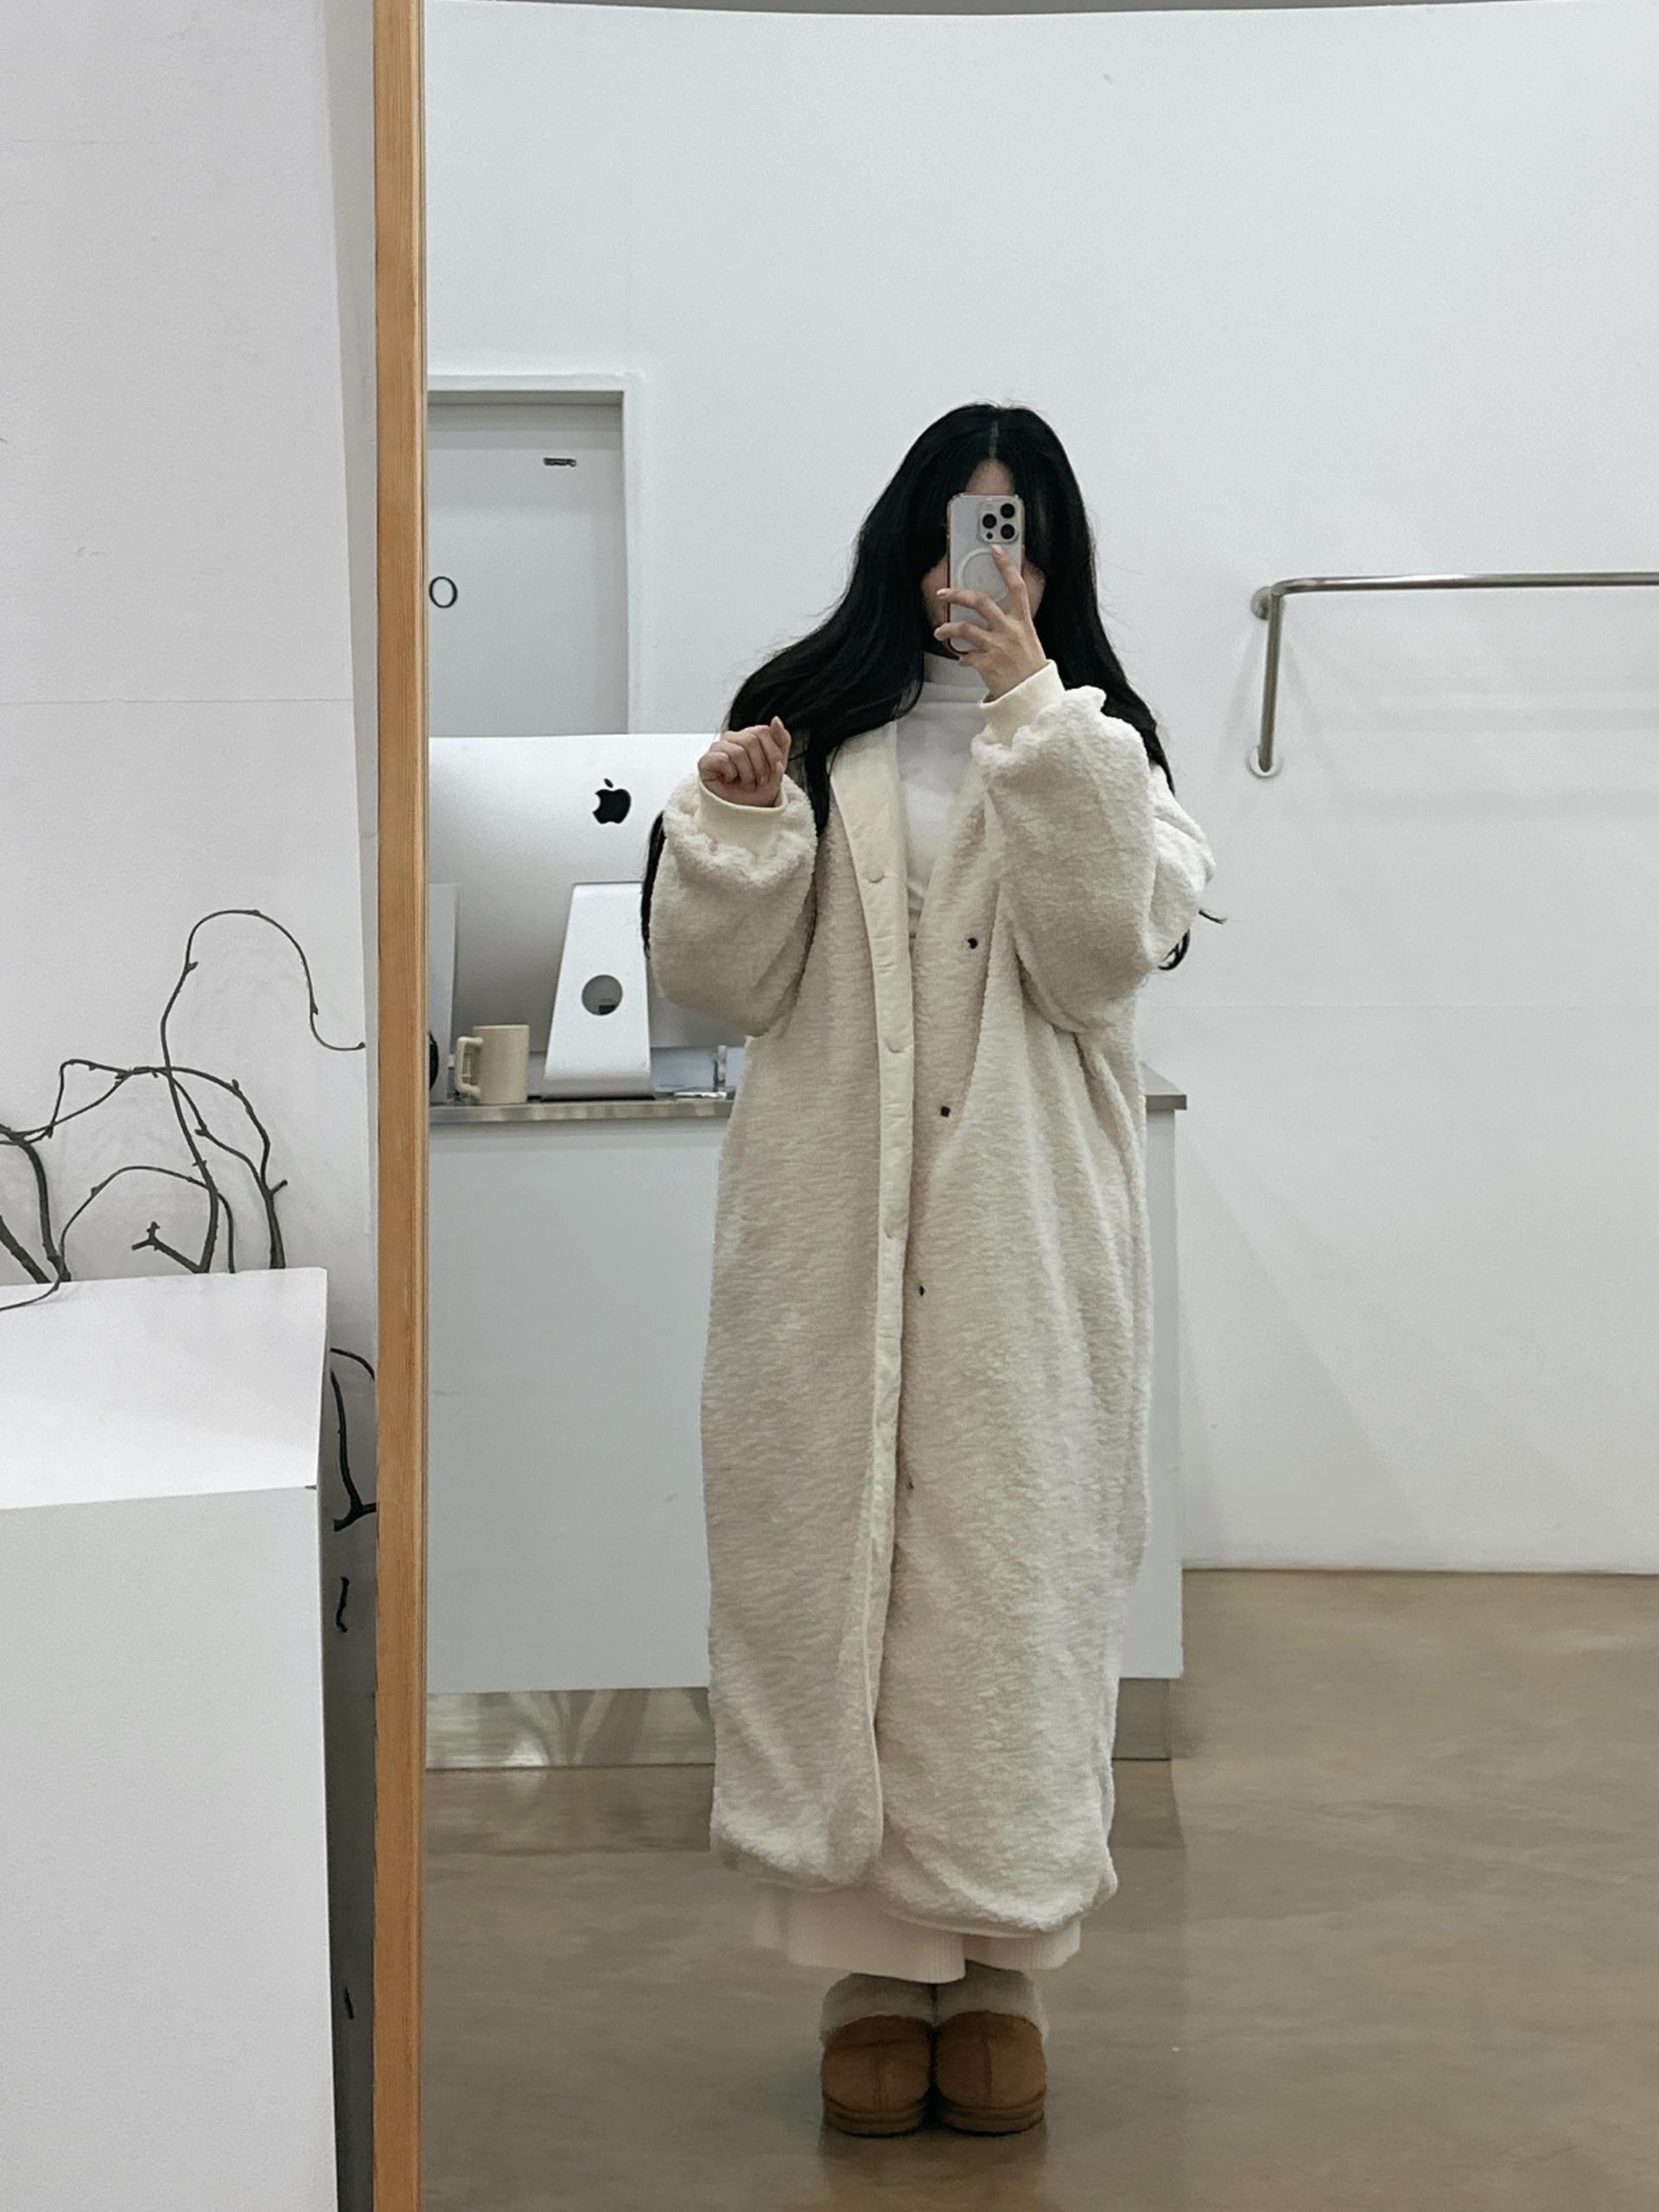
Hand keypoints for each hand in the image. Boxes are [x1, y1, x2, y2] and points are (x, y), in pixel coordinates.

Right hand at [698, 717, 790, 806]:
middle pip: (751, 740)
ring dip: (748, 774)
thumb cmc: (759, 790)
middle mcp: (732, 738)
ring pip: (738, 751)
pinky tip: (730, 780)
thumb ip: (782, 741)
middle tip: (760, 782)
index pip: (762, 731)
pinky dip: (731, 774)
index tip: (774, 770)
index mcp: (749, 736)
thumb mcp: (778, 766)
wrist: (744, 813)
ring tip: (747, 784)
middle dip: (761, 766)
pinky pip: (722, 760)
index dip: (772, 753)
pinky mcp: (705, 761)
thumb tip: (776, 719)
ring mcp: (717, 748)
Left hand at [933, 544, 1048, 700]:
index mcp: (1023, 622)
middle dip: (958, 594)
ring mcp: (997, 647)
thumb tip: (995, 618)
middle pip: (980, 601)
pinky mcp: (986, 664)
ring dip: (947, 628)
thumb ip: (1013, 626)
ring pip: (964, 628)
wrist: (1033, 697)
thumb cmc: (1031, 670)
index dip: (1006, 566)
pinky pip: (965, 656)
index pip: (1016, 587)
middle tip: (944, 593)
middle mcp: (1010, 631)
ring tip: (940, 631)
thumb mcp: (1029, 641)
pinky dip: (962, 658)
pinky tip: (963, 660)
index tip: (995, 550)